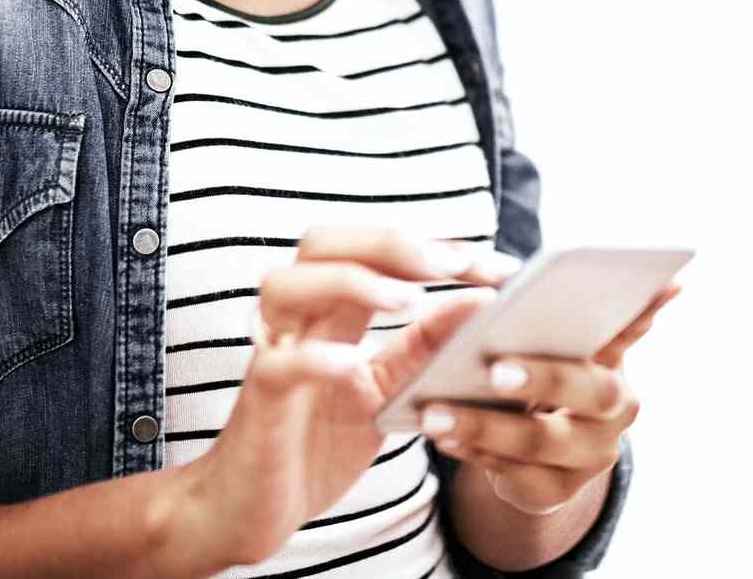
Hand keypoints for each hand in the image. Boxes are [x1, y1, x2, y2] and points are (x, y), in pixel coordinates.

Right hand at [180, 226, 519, 567]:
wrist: (254, 510)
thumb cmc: (318, 444)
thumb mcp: (388, 391)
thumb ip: (427, 346)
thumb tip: (483, 300)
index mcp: (330, 312)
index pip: (374, 250)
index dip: (435, 246)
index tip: (498, 266)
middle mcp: (297, 320)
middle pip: (322, 243)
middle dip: (389, 244)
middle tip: (450, 265)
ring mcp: (273, 354)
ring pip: (286, 285)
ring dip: (349, 282)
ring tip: (406, 301)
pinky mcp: (260, 401)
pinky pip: (279, 365)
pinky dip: (316, 357)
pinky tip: (354, 364)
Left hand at [420, 281, 679, 515]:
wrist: (528, 454)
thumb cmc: (536, 374)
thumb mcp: (551, 342)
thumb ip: (567, 310)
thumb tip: (643, 279)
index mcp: (613, 356)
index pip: (631, 326)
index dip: (641, 311)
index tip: (641, 286)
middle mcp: (616, 407)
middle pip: (590, 390)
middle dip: (542, 377)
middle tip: (495, 368)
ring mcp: (591, 455)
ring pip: (541, 441)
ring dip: (485, 426)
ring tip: (436, 414)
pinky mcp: (557, 492)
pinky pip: (515, 476)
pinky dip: (476, 455)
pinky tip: (444, 439)